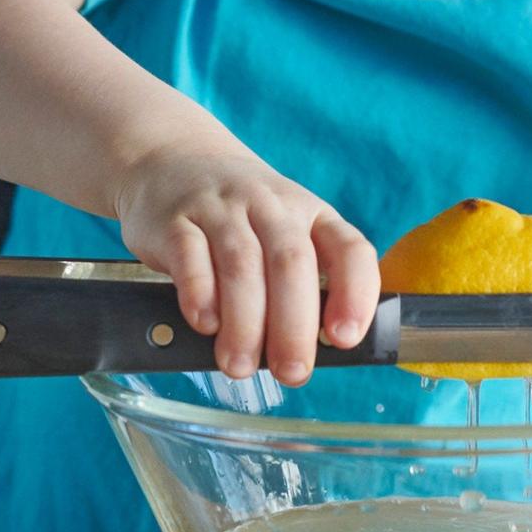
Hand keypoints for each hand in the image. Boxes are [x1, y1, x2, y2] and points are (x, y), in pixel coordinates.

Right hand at [114, 143, 379, 386]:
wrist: (176, 159)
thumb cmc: (242, 217)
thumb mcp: (285, 232)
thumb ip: (302, 286)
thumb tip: (310, 354)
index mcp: (311, 214)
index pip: (348, 248)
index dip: (355, 293)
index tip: (344, 339)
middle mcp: (271, 206)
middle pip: (291, 263)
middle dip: (294, 325)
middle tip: (291, 372)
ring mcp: (222, 209)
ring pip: (241, 263)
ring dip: (245, 322)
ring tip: (240, 365)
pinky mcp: (176, 220)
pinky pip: (191, 255)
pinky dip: (199, 293)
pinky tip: (205, 324)